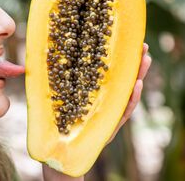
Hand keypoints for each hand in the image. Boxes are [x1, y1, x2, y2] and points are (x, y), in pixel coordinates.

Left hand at [42, 44, 150, 179]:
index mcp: (90, 88)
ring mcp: (107, 110)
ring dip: (137, 77)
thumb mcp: (49, 92)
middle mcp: (102, 98)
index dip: (115, 54)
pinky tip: (136, 86)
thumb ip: (49, 75)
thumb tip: (39, 53)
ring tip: (145, 61)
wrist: (56, 147)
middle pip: (120, 77)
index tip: (123, 38)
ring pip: (126, 92)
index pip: (105, 67)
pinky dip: (130, 100)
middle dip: (133, 61)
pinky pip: (122, 112)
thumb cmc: (52, 117)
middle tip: (143, 45)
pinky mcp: (109, 125)